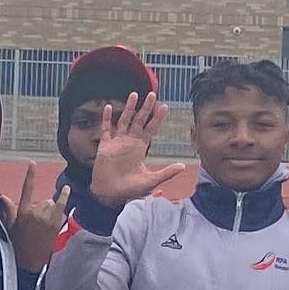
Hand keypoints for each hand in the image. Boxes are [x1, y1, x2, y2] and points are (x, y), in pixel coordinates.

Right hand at [2, 163, 70, 271]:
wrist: (31, 262)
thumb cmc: (19, 245)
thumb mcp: (10, 227)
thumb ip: (8, 209)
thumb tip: (2, 196)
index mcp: (22, 212)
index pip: (26, 189)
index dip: (30, 175)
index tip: (32, 163)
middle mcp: (35, 212)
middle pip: (41, 200)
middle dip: (39, 208)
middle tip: (35, 224)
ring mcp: (47, 218)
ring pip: (50, 204)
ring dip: (48, 210)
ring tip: (43, 226)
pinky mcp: (56, 223)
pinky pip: (61, 205)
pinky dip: (64, 196)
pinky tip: (66, 189)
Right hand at [90, 92, 184, 208]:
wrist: (110, 195)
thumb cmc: (130, 189)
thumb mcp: (151, 180)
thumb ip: (166, 173)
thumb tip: (183, 167)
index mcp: (140, 148)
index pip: (151, 129)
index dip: (157, 118)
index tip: (165, 106)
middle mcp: (129, 142)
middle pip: (139, 120)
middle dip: (145, 108)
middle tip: (152, 94)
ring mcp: (117, 142)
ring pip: (124, 120)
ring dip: (129, 108)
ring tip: (134, 94)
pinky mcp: (105, 146)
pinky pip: (106, 130)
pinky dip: (107, 119)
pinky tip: (110, 107)